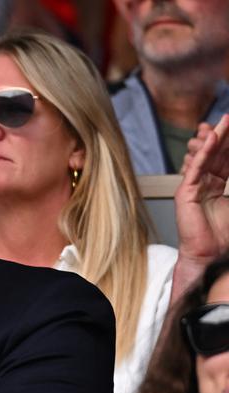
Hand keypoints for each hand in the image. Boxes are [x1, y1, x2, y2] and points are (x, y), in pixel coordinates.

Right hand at [175, 114, 228, 267]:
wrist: (211, 254)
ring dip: (215, 138)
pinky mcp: (186, 192)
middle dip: (225, 136)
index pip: (227, 160)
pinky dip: (204, 151)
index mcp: (217, 186)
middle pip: (217, 155)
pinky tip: (212, 137)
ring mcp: (194, 187)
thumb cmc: (224, 236)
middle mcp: (205, 184)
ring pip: (206, 158)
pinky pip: (196, 167)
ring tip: (225, 121)